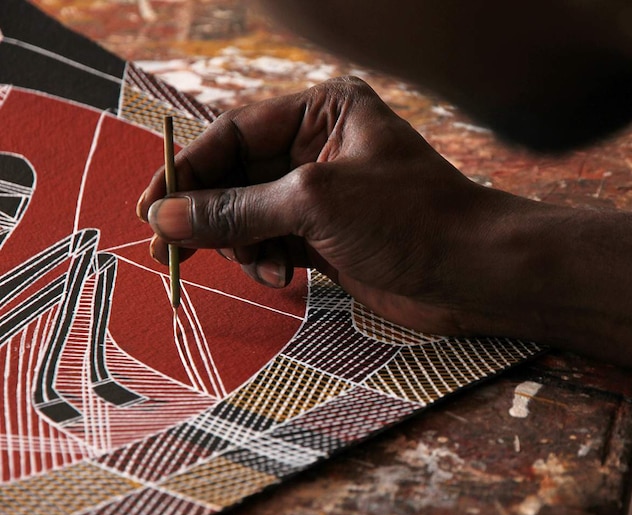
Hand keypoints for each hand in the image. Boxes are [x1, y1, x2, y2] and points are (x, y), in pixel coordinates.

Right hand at [138, 77, 541, 335]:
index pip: (234, 133)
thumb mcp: (314, 203)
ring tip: (264, 266)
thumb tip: (167, 216)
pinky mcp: (327, 237)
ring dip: (241, 244)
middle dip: (208, 213)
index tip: (152, 205)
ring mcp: (322, 195)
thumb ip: (237, 210)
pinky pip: (271, 243)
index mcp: (324, 112)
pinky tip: (282, 276)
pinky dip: (265, 261)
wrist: (471, 273)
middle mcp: (320, 147)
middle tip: (169, 248)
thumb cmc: (409, 219)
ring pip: (249, 215)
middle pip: (236, 176)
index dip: (189, 169)